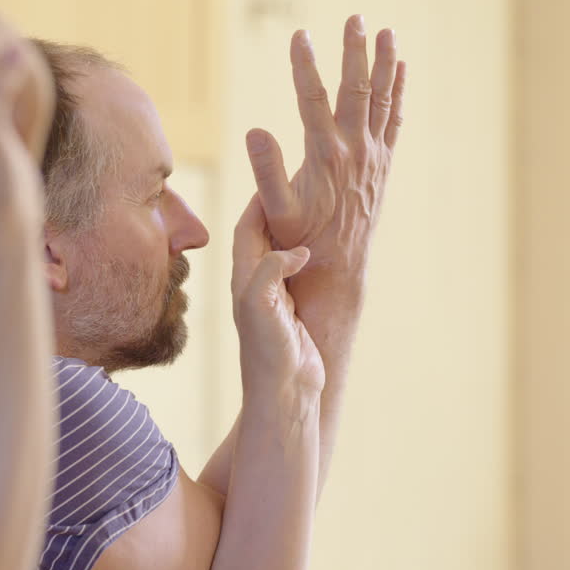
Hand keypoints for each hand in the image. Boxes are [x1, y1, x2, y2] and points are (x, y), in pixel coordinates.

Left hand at [231, 197, 323, 392]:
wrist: (284, 394)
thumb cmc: (267, 352)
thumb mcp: (260, 304)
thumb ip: (270, 268)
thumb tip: (297, 250)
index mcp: (244, 278)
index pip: (247, 228)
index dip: (260, 202)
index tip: (278, 176)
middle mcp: (256, 284)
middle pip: (264, 236)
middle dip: (278, 210)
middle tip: (300, 185)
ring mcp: (275, 298)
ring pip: (282, 253)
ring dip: (294, 231)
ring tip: (315, 208)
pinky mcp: (293, 312)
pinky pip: (298, 273)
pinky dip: (308, 254)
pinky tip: (326, 248)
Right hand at [245, 16, 404, 280]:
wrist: (339, 271)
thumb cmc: (300, 244)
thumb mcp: (277, 214)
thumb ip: (267, 171)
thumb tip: (255, 130)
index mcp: (325, 156)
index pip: (313, 99)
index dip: (304, 65)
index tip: (299, 36)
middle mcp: (355, 151)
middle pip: (356, 89)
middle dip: (356, 51)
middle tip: (356, 19)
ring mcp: (373, 157)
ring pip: (383, 100)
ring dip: (385, 64)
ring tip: (388, 33)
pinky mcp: (382, 165)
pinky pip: (395, 120)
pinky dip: (399, 92)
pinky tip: (400, 71)